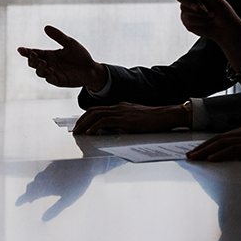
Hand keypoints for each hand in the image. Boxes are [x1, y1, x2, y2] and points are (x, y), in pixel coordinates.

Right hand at [17, 25, 105, 88]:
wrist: (91, 68)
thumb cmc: (80, 55)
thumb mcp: (70, 43)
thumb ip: (59, 36)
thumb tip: (46, 27)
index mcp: (49, 54)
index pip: (34, 52)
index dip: (26, 52)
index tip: (20, 49)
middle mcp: (48, 64)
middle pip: (33, 63)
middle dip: (31, 59)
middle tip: (32, 54)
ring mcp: (53, 73)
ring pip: (40, 72)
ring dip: (39, 68)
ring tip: (43, 62)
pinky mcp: (59, 81)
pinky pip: (51, 80)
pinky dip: (49, 75)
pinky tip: (50, 70)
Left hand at [72, 102, 190, 134]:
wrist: (165, 116)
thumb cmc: (155, 120)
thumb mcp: (136, 120)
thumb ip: (125, 122)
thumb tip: (115, 130)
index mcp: (121, 107)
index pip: (99, 109)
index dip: (87, 116)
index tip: (81, 124)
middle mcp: (119, 107)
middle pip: (93, 111)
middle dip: (81, 120)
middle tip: (75, 129)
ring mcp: (121, 112)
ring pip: (96, 115)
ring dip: (84, 124)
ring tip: (78, 132)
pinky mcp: (124, 119)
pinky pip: (104, 122)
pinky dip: (94, 127)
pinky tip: (89, 133)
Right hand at [170, 0, 240, 43]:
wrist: (225, 29)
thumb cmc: (223, 12)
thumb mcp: (217, 0)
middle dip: (188, 1)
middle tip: (199, 6)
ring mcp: (187, 10)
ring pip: (185, 9)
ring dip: (199, 13)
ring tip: (211, 16)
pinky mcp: (187, 21)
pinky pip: (188, 19)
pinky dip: (199, 20)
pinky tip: (206, 22)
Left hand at [185, 120, 240, 161]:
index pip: (221, 137)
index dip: (207, 143)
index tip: (197, 150)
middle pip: (217, 139)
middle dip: (201, 148)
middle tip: (189, 155)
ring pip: (220, 144)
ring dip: (205, 152)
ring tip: (194, 158)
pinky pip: (232, 151)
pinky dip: (219, 154)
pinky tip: (211, 159)